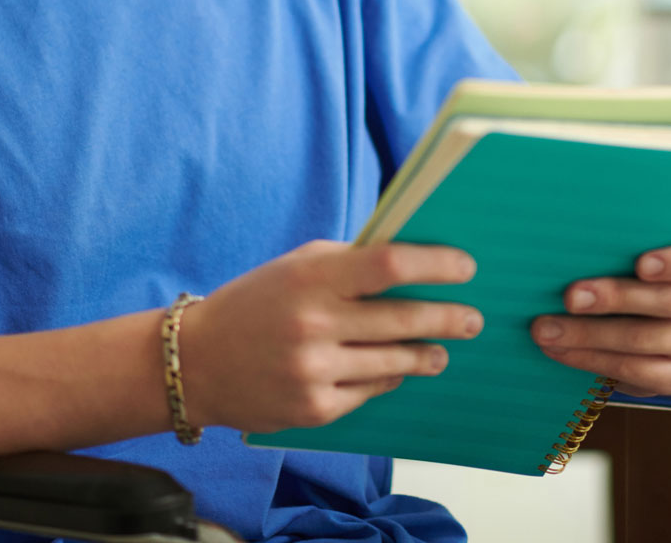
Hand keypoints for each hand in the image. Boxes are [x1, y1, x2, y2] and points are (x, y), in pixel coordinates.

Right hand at [179, 240, 481, 433]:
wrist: (198, 361)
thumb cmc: (255, 302)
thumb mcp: (295, 267)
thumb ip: (347, 262)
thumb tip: (411, 262)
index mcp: (310, 277)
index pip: (388, 264)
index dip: (434, 265)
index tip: (465, 266)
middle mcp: (314, 324)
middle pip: (403, 318)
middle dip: (448, 318)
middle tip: (471, 317)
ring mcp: (315, 370)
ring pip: (395, 362)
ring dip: (427, 354)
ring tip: (441, 350)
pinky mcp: (315, 409)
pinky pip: (371, 391)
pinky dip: (388, 378)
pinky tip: (395, 370)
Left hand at [531, 235, 670, 395]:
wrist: (632, 321)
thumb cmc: (621, 267)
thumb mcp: (625, 250)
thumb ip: (614, 245)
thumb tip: (562, 238)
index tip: (641, 263)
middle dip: (614, 298)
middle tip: (569, 296)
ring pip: (647, 339)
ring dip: (589, 334)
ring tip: (546, 329)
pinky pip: (638, 371)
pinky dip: (591, 360)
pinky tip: (560, 350)